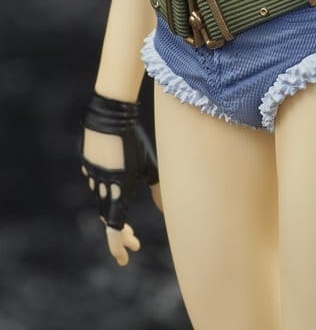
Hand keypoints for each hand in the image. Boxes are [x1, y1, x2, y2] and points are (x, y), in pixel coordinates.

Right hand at [81, 93, 161, 265]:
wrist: (110, 117)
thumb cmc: (134, 142)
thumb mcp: (151, 167)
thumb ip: (159, 191)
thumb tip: (168, 212)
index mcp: (117, 193)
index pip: (114, 230)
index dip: (118, 246)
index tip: (125, 258)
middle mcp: (101, 189)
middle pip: (108, 219)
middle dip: (122, 234)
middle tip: (134, 241)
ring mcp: (92, 176)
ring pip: (102, 202)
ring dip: (114, 214)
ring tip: (128, 220)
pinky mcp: (88, 164)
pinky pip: (97, 184)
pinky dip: (107, 192)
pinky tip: (118, 187)